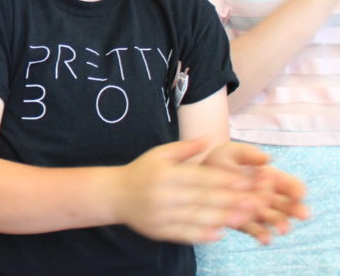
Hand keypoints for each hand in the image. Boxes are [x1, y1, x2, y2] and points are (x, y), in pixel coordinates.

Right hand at [112, 137, 258, 244]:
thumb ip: (185, 147)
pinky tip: (220, 233)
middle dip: (231, 200)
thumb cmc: (142, 171)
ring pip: (197, 218)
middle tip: (256, 202)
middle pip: (203, 199)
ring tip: (245, 218)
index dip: (224, 180)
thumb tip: (208, 137)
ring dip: (223, 219)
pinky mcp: (159, 231)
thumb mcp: (159, 153)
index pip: (200, 178)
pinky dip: (203, 235)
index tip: (246, 182)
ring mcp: (161, 215)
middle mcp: (163, 195)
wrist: (115, 194)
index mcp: (165, 174)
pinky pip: (184, 234)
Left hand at [202, 142, 308, 243]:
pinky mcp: (244, 222)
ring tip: (283, 228)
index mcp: (271, 177)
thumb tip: (267, 158)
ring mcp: (257, 211)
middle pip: (288, 205)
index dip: (297, 189)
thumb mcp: (232, 152)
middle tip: (302, 215)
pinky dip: (262, 235)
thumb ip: (249, 154)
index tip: (299, 193)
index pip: (290, 185)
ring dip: (281, 224)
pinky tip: (264, 239)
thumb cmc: (219, 161)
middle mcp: (268, 196)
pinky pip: (256, 231)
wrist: (198, 178)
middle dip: (296, 210)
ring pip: (275, 219)